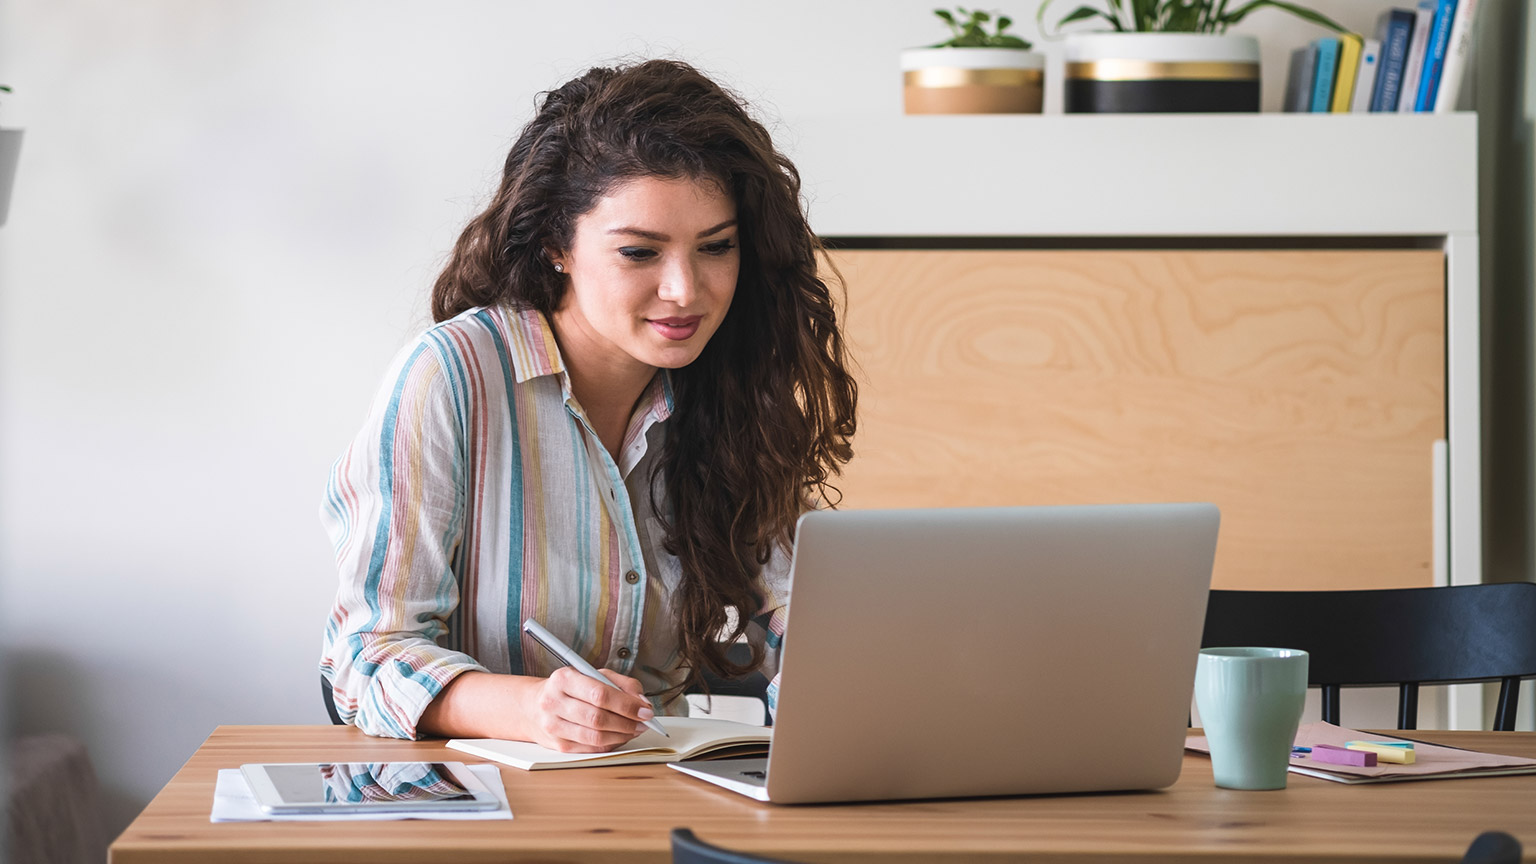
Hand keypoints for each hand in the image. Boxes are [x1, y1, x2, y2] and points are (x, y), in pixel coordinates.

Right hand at [528, 667, 654, 752]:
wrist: (533, 706)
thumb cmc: (569, 688)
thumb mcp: (593, 674)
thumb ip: (621, 684)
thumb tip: (642, 702)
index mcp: (564, 679)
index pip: (600, 694)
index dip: (627, 705)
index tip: (645, 710)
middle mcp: (554, 702)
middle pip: (598, 718)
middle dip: (628, 722)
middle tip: (644, 722)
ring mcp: (554, 726)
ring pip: (596, 737)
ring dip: (622, 735)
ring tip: (634, 729)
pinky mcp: (558, 745)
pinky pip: (592, 749)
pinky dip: (612, 744)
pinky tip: (620, 736)